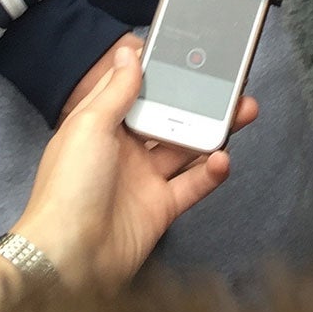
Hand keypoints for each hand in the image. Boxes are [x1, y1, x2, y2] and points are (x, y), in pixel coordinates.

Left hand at [14, 40, 254, 292]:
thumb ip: (116, 90)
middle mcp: (124, 149)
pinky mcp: (161, 208)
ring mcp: (144, 179)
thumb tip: (129, 52)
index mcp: (101, 125)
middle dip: (199, 100)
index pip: (136, 90)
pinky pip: (193, 184)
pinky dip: (211, 171)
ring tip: (244, 111)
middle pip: (169, 117)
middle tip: (231, 84)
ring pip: (186, 147)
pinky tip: (223, 159)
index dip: (162, 73)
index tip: (191, 55)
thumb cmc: (68, 187)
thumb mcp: (89, 126)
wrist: (68, 259)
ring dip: (214, 130)